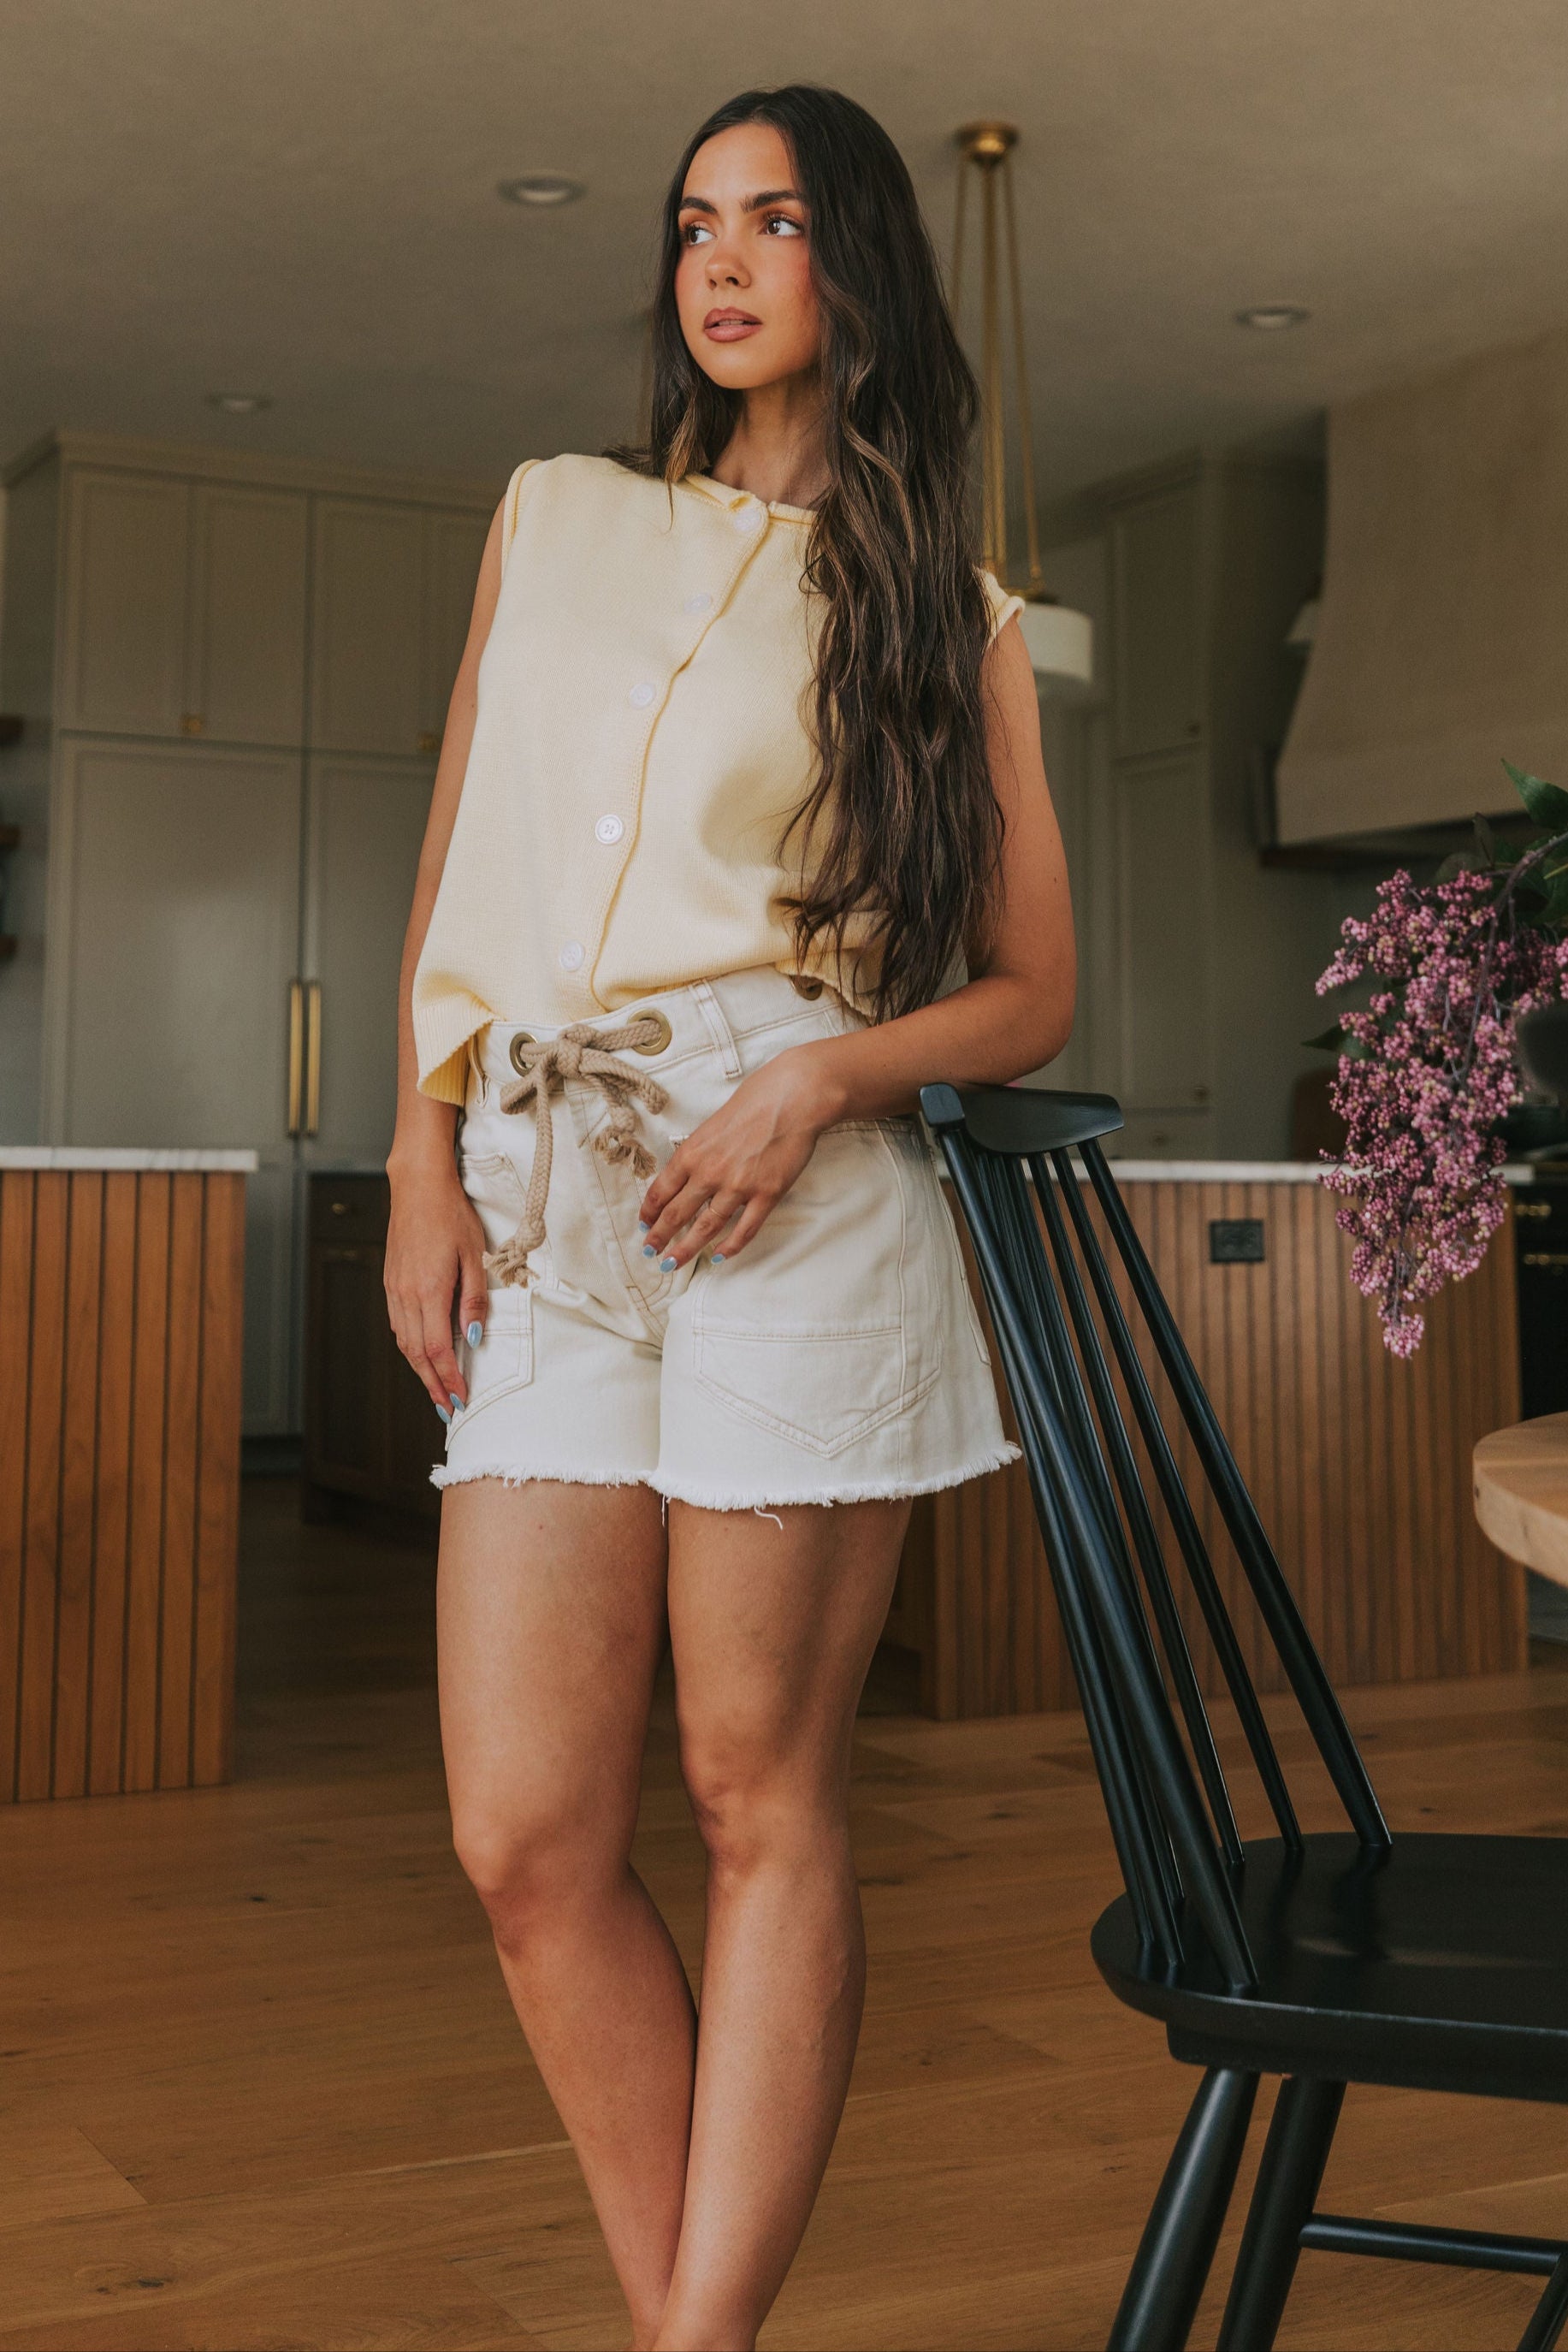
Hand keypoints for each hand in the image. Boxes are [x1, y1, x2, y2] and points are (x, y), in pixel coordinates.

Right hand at [384, 1156, 488, 1417]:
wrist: (417, 1186)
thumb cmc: (450, 1215)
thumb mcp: (475, 1255)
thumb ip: (473, 1300)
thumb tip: (473, 1337)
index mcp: (429, 1290)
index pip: (437, 1349)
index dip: (449, 1379)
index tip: (461, 1399)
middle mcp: (406, 1295)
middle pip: (417, 1354)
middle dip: (433, 1385)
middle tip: (448, 1408)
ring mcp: (394, 1289)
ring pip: (404, 1342)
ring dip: (420, 1370)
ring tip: (438, 1389)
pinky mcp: (391, 1282)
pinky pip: (398, 1325)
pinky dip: (411, 1347)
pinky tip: (423, 1354)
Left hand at [637, 1043, 842, 1268]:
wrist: (792, 1097)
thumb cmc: (755, 1101)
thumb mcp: (712, 1124)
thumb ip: (699, 1151)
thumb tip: (688, 1173)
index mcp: (692, 1152)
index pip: (661, 1190)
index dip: (649, 1211)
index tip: (644, 1223)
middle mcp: (710, 1172)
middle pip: (676, 1214)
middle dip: (659, 1236)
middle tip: (650, 1252)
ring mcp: (739, 1186)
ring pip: (706, 1228)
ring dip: (686, 1249)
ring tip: (672, 1264)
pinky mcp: (767, 1194)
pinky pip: (744, 1229)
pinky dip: (731, 1247)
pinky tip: (720, 1257)